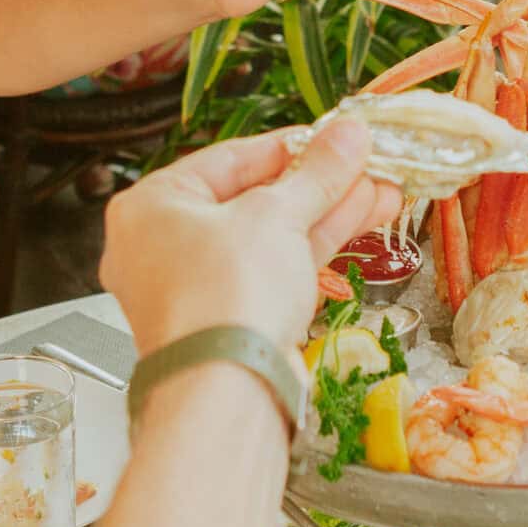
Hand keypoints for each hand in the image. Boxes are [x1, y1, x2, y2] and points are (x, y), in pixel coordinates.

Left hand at [101, 121, 403, 355]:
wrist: (228, 389)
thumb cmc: (224, 296)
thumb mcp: (277, 214)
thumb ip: (317, 172)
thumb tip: (346, 137)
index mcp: (149, 208)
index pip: (227, 159)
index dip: (287, 146)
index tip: (330, 138)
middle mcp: (162, 249)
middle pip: (251, 201)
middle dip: (316, 183)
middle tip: (361, 163)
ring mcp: (196, 291)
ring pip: (268, 239)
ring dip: (325, 213)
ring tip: (378, 189)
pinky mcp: (230, 323)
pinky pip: (274, 272)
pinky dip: (313, 248)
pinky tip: (358, 222)